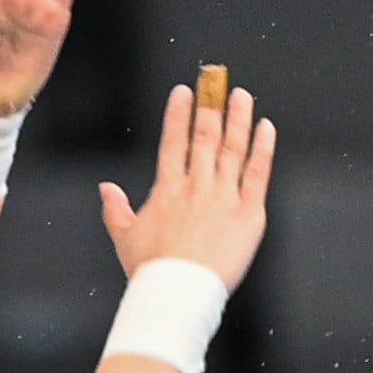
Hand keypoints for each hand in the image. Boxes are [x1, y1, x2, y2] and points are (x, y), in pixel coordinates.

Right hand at [100, 84, 275, 291]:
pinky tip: (266, 128)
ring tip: (241, 95)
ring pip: (233, 148)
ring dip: (238, 118)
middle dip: (210, 106)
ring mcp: (224, 196)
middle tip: (215, 81)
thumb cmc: (152, 271)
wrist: (178, 291)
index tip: (184, 93)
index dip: (179, 114)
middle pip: (205, 137)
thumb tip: (106, 189)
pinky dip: (263, 149)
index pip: (173, 142)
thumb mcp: (124, 238)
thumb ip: (115, 209)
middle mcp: (197, 186)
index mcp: (167, 190)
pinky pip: (258, 173)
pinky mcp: (248, 212)